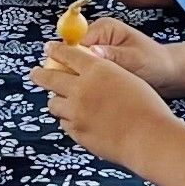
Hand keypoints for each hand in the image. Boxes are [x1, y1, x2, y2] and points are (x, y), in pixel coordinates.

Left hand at [33, 38, 181, 167]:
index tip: (48, 48)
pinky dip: (69, 120)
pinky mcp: (76, 132)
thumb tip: (88, 74)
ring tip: (63, 102)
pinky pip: (65, 123)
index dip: (55, 50)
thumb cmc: (146, 107)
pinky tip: (79, 120)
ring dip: (58, 101)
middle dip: (39, 74)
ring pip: (53, 103)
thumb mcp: (126, 77)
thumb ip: (104, 74)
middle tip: (35, 73)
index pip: (67, 54)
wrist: (149, 137)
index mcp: (97, 70)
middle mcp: (81, 88)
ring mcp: (76, 112)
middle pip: (49, 78)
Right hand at [79, 16, 177, 87]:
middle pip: (72, 53)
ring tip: (86, 94)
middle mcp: (97, 37)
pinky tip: (90, 95)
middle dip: (73, 70)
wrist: (167, 73)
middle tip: (78, 89)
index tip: (71, 77)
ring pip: (76, 65)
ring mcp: (96, 52)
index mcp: (104, 27)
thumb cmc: (155, 61)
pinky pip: (84, 74)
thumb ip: (113, 55)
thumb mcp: (135, 58)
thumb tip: (92, 52)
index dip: (70, 60)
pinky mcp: (98, 65)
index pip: (76, 41)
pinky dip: (86, 84)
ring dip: (80, 79)